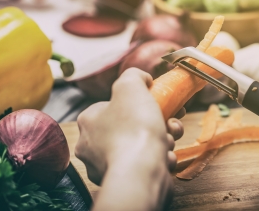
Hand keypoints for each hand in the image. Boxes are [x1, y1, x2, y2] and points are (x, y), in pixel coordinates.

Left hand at [75, 68, 183, 210]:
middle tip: (170, 121)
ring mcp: (106, 167)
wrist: (142, 172)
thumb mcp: (131, 86)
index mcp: (88, 122)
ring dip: (162, 140)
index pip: (113, 105)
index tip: (159, 101)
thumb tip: (143, 79)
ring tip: (168, 140)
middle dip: (156, 122)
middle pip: (131, 125)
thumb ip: (134, 75)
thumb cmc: (134, 127)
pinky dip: (158, 159)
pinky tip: (164, 158)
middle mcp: (91, 146)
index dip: (139, 101)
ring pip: (141, 145)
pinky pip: (145, 164)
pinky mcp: (124, 182)